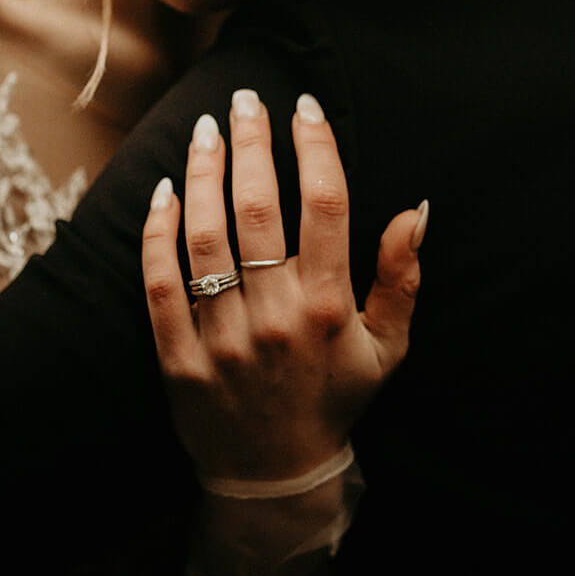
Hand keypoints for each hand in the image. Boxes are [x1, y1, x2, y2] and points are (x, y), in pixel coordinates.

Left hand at [141, 89, 426, 485]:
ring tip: (207, 129)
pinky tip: (164, 189)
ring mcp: (224, 338)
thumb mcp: (388, 347)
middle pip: (260, 207)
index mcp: (330, 307)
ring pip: (207, 236)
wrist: (274, 478)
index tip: (305, 105)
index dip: (315, 146)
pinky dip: (157, 232)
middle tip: (245, 97)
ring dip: (204, 173)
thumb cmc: (335, 398)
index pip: (326, 205)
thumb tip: (417, 207)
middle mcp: (276, 316)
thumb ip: (402, 276)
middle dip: (252, 141)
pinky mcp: (177, 359)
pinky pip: (161, 283)